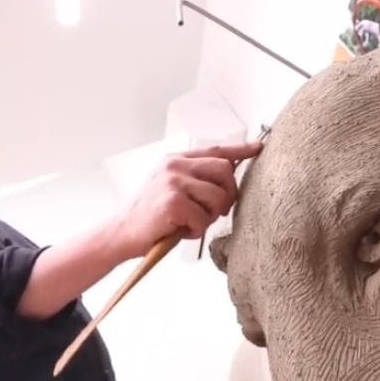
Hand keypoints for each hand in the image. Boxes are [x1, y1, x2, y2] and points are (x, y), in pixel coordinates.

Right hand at [118, 141, 262, 258]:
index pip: (216, 150)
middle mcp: (175, 166)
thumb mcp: (171, 188)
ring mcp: (173, 181)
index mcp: (176, 160)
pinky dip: (196, 230)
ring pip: (218, 197)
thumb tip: (228, 178)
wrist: (121, 232)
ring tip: (192, 222)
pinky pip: (203, 218)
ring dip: (210, 217)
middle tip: (215, 212)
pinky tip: (180, 230)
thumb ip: (195, 180)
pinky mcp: (173, 201)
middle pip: (224, 171)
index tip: (258, 148)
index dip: (240, 149)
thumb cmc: (151, 216)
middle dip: (227, 195)